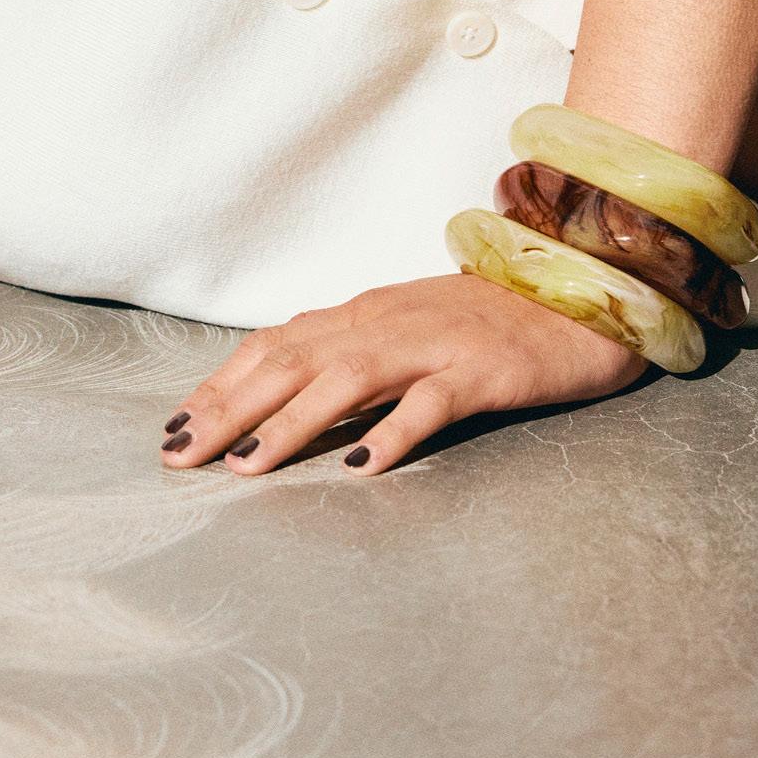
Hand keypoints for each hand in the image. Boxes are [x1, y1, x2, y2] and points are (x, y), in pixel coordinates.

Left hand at [158, 270, 651, 476]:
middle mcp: (386, 322)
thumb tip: (282, 387)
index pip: (274, 345)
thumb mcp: (406, 327)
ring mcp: (434, 344)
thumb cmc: (491, 318)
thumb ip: (350, 350)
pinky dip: (394, 434)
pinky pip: (432, 403)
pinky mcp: (484, 371)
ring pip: (347, 379)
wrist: (583, 289)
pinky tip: (361, 468)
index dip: (220, 384)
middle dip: (228, 408)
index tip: (175, 425)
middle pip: (291, 361)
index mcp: (364, 315)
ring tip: (244, 465)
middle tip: (178, 453)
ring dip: (290, 423)